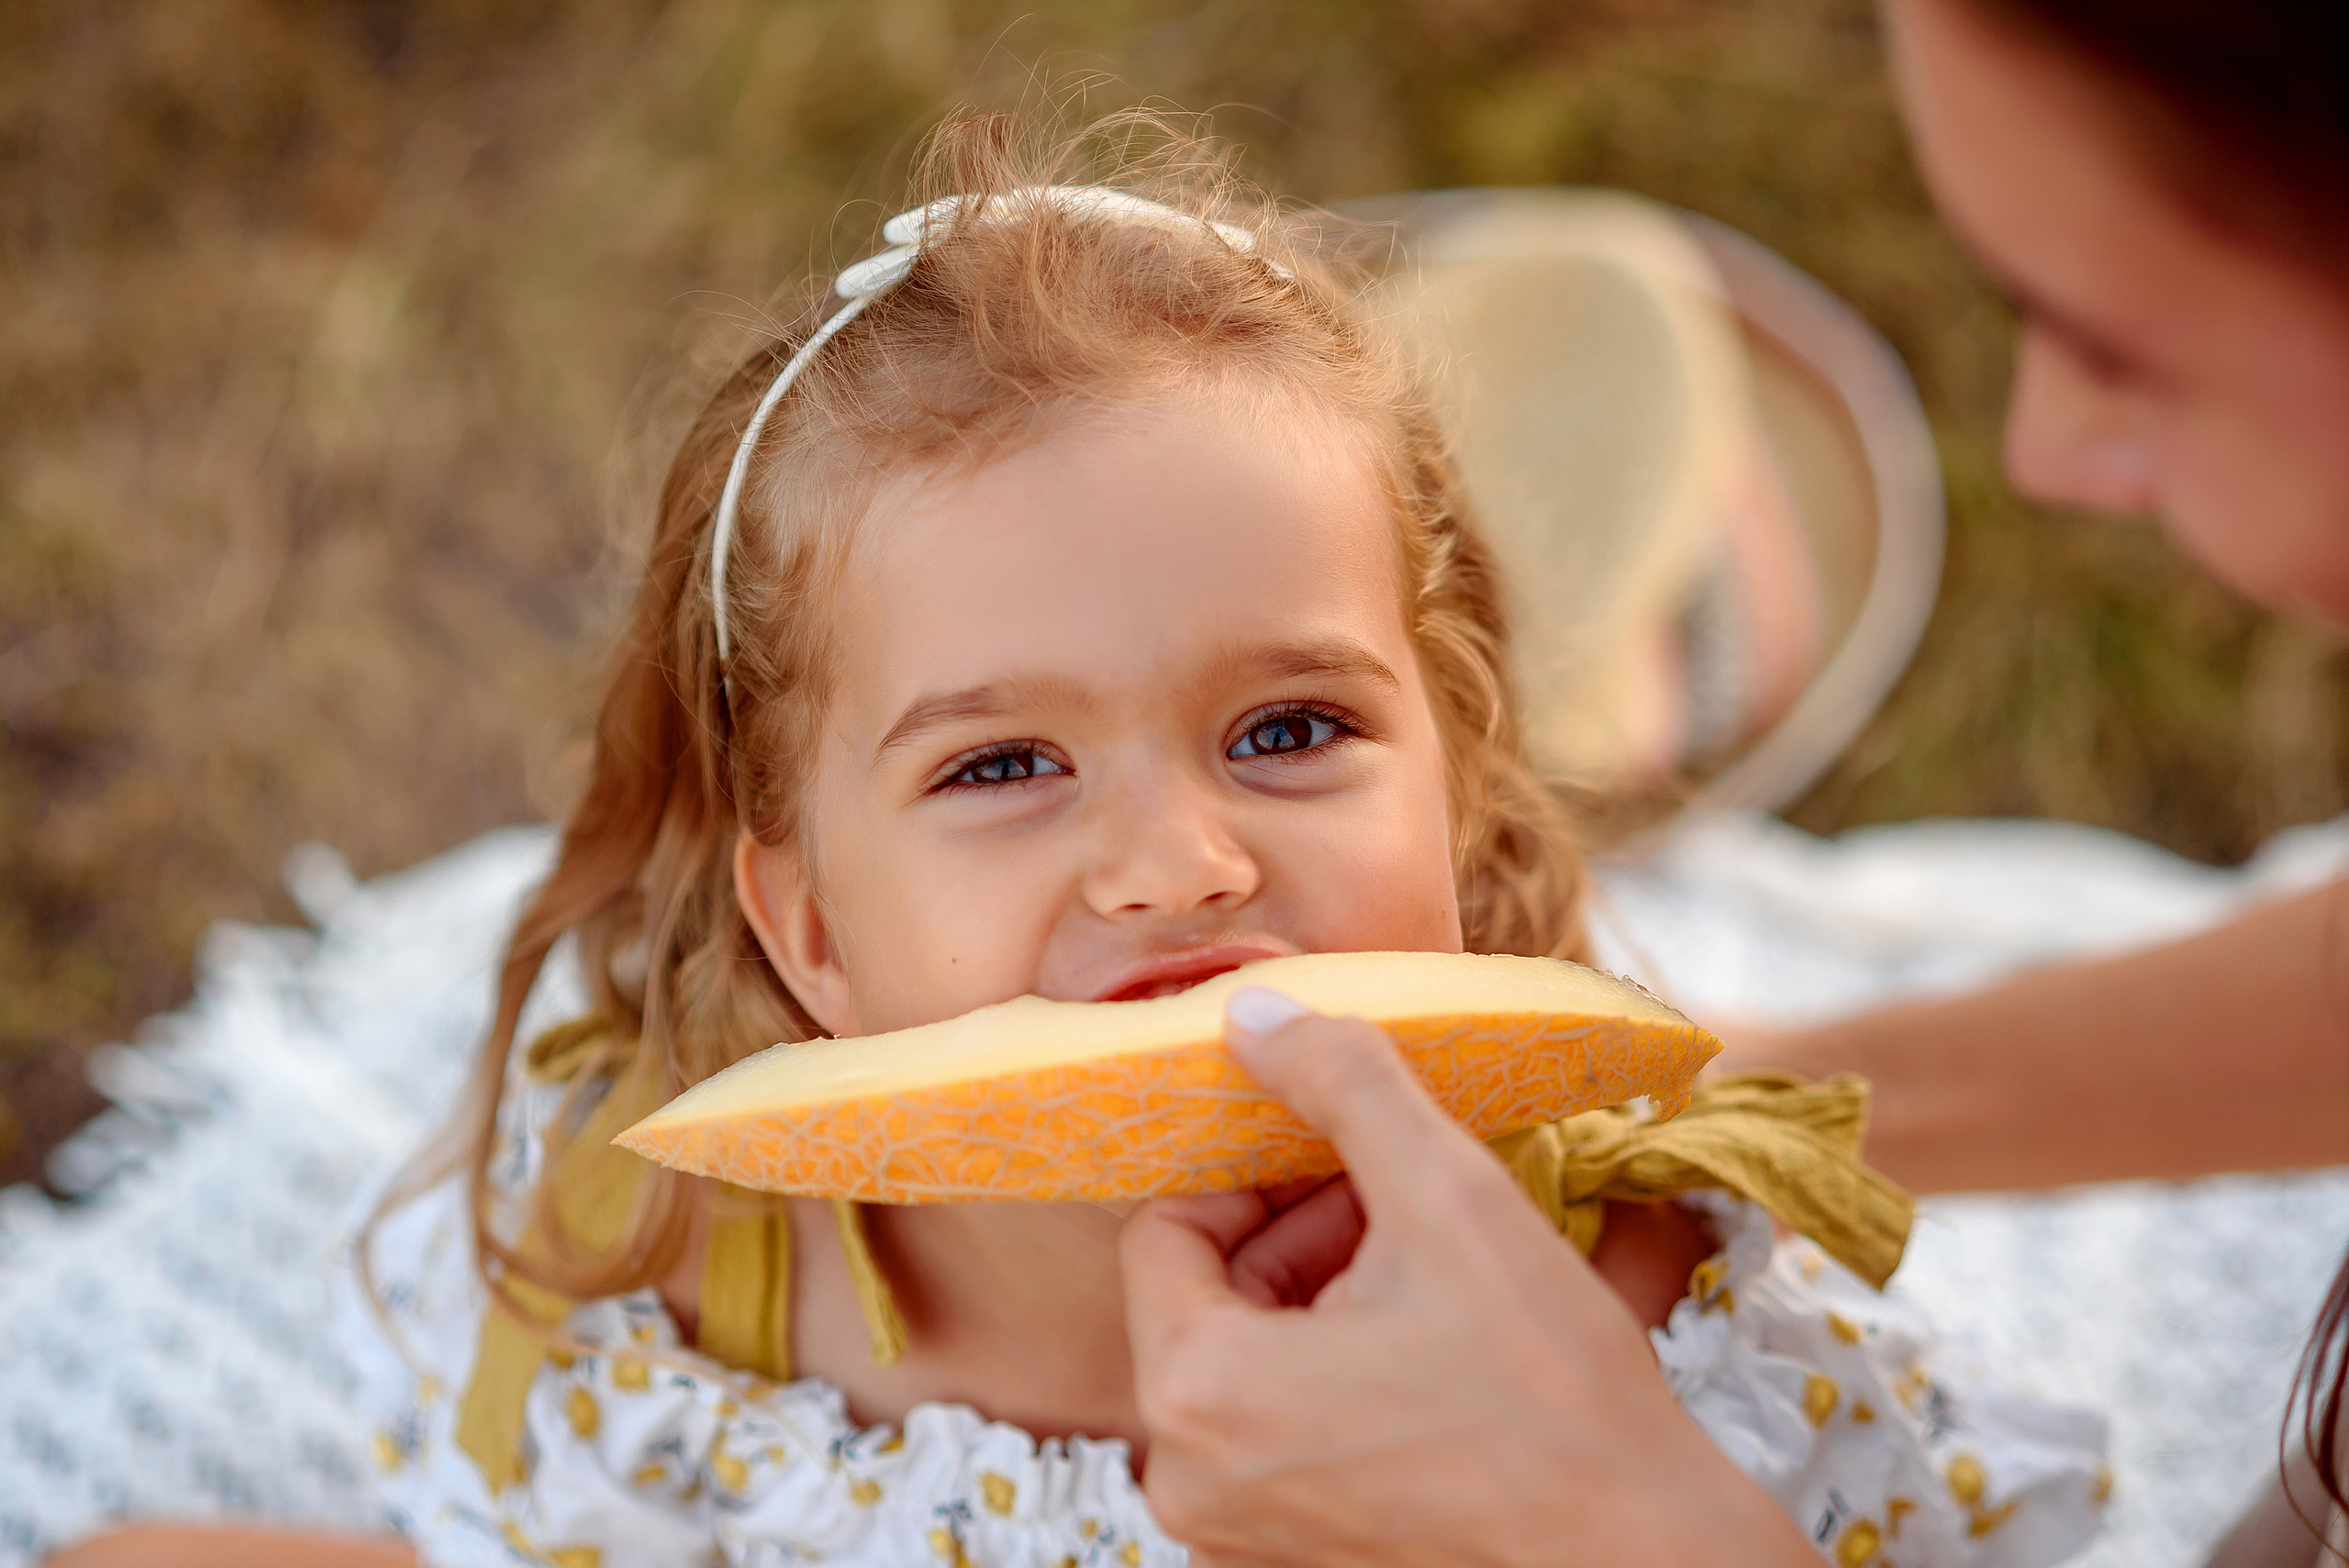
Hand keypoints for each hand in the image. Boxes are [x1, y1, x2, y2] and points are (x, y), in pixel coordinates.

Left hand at [1119, 989, 1818, 1567]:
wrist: (1644, 1552)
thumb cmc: (1550, 1394)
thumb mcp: (1445, 1195)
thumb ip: (1340, 1084)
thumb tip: (1252, 1012)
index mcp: (1194, 1395)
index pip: (1163, 1232)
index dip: (1252, 1173)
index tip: (1337, 1153)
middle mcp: (1189, 1481)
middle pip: (1208, 1299)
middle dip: (1300, 1230)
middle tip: (1397, 1199)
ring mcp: (1241, 1534)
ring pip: (1250, 1363)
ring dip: (1327, 1293)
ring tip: (1430, 1262)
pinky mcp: (1298, 1559)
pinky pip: (1283, 1432)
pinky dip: (1338, 1372)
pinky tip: (1433, 1341)